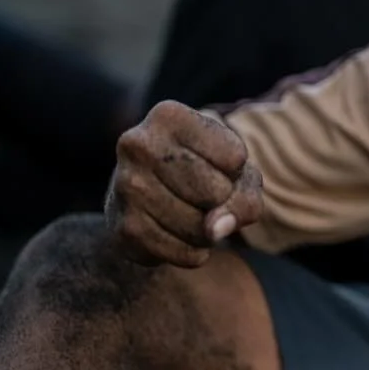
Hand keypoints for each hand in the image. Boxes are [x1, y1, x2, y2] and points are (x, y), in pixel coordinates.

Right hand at [105, 100, 263, 267]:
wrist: (147, 199)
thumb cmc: (204, 173)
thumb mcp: (238, 172)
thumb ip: (245, 197)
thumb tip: (214, 230)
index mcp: (167, 116)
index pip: (235, 157)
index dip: (236, 169)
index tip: (214, 162)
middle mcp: (137, 145)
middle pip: (217, 192)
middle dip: (222, 201)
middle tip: (202, 192)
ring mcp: (125, 187)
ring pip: (202, 228)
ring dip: (209, 231)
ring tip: (189, 212)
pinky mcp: (123, 229)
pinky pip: (185, 253)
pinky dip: (194, 251)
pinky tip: (177, 234)